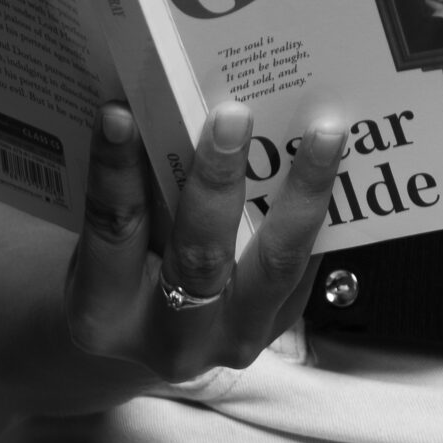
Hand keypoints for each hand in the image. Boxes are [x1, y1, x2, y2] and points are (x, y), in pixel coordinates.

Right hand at [65, 99, 346, 381]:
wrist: (158, 334)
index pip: (114, 230)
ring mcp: (234, 338)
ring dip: (302, 192)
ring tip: (324, 132)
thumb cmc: (126, 269)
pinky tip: (337, 157)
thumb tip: (155, 103)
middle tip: (232, 115)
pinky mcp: (281, 323)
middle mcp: (172, 339)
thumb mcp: (108, 240)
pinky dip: (323, 207)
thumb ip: (133, 187)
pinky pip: (308, 261)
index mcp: (105, 312)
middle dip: (217, 181)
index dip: (116, 171)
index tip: (120, 112)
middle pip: (199, 257)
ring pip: (276, 264)